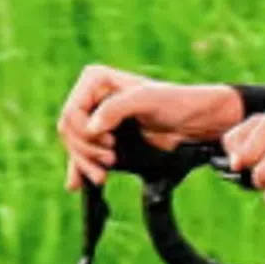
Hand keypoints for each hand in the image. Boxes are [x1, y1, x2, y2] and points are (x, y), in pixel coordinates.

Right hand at [56, 66, 240, 189]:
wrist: (194, 122)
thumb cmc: (176, 102)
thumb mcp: (147, 100)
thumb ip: (116, 109)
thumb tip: (90, 128)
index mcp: (96, 80)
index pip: (72, 113)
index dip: (85, 132)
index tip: (109, 141)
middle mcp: (92, 97)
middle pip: (69, 131)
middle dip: (85, 151)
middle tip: (111, 159)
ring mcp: (96, 119)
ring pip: (74, 146)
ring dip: (85, 163)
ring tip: (103, 174)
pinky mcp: (103, 138)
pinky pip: (82, 154)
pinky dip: (80, 168)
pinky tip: (80, 183)